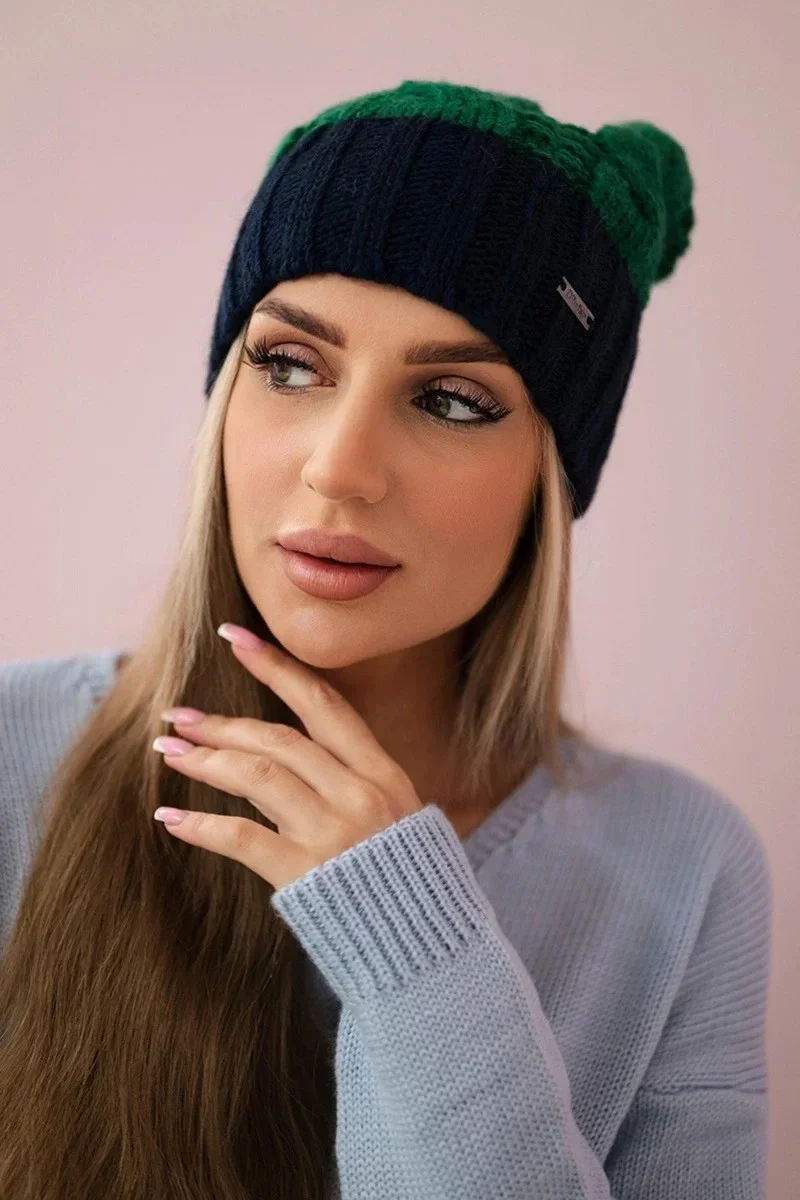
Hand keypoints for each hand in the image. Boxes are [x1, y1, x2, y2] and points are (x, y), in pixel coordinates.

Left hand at [151, 624, 424, 889]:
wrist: (430, 950)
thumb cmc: (409, 882)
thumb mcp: (396, 817)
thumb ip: (346, 782)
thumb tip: (280, 752)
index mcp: (384, 773)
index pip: (322, 704)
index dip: (275, 666)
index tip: (234, 637)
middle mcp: (360, 794)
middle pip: (279, 739)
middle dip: (223, 724)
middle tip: (178, 716)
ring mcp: (333, 833)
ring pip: (257, 776)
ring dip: (206, 760)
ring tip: (168, 753)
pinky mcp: (306, 875)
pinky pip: (241, 837)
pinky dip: (201, 825)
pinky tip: (170, 818)